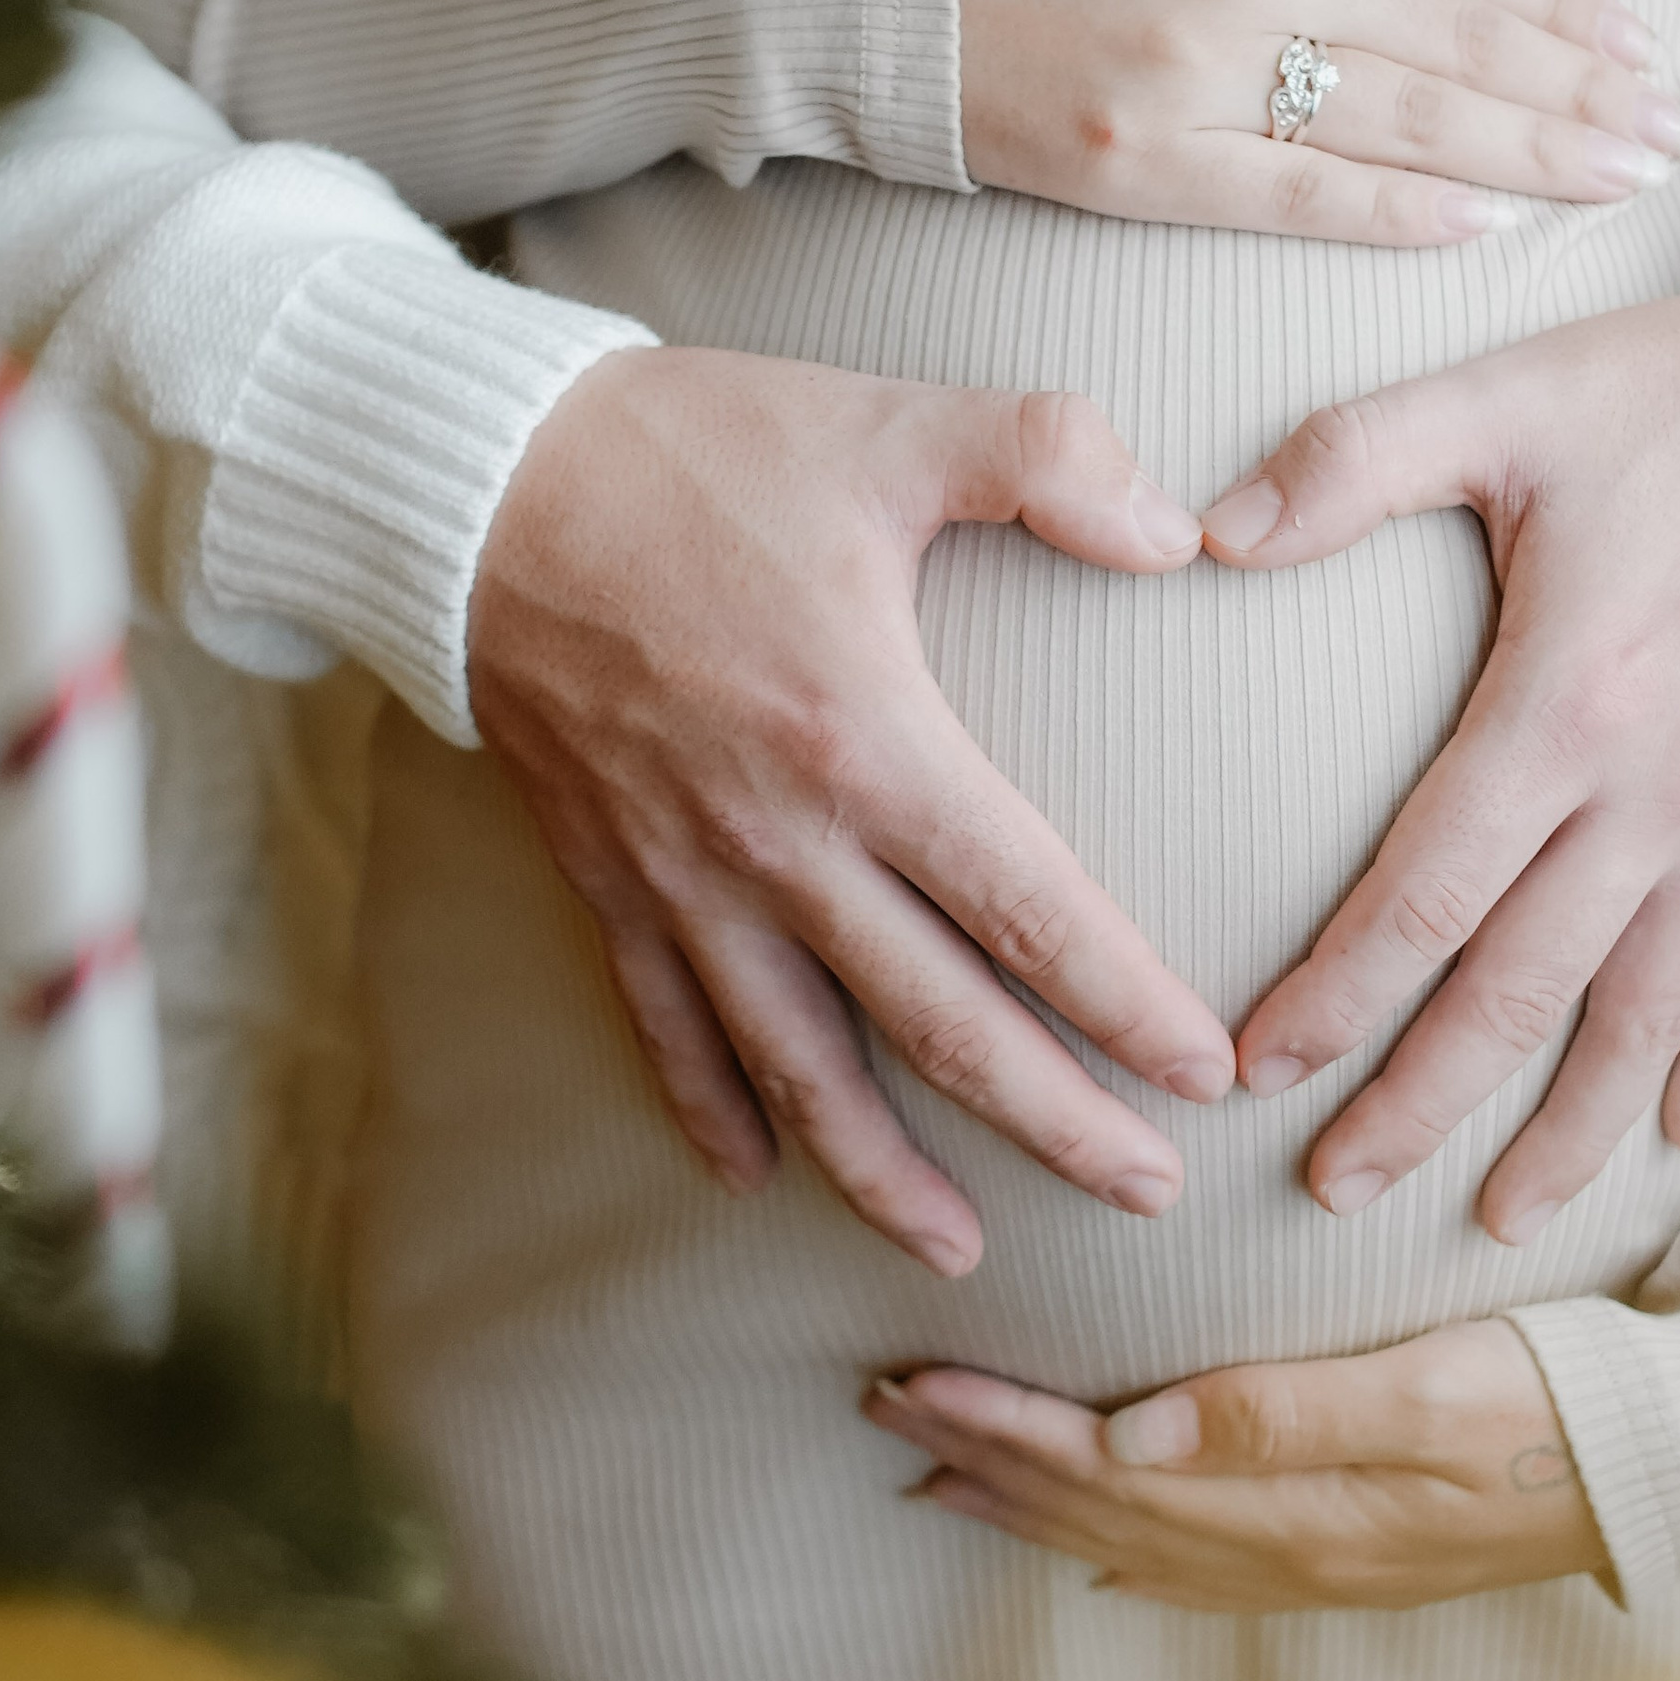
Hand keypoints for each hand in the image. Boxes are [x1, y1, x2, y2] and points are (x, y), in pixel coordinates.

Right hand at [469, 347, 1235, 1276]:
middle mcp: (779, 845)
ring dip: (883, 1172)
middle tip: (1148, 1195)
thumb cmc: (691, 452)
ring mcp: (685, 881)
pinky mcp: (607, 882)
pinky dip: (708, 1109)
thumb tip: (1178, 533)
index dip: (1126, 1004)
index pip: (1029, 910)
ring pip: (800, 1067)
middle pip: (941, 1026)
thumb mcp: (885, 426)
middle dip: (1055, 1125)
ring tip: (960, 1254)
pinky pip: (664, 1027)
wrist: (471, 488)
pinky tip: (749, 1178)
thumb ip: (1047, 457)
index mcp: (867, 744)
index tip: (1208, 1075)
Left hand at [865, 1320, 1606, 1611]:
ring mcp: (1326, 1564)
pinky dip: (1123, 1552)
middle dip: (986, 1461)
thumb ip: (1283, 1413)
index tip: (910, 1382)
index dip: (1000, 1430)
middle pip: (1100, 1513)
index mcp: (1296, 1504)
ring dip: (1033, 1506)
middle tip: (883, 1410)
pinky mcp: (1360, 1556)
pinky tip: (1090, 1545)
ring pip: (1136, 1545)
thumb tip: (1131, 1438)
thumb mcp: (1436, 1389)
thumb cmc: (1567, 1395)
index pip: (1107, 1471)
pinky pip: (1203, 1570)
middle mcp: (1293, 1550)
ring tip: (940, 1475)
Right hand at [960, 0, 1679, 244]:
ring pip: (1411, 123)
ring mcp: (1201, 69)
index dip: (1562, 1)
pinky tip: (1487, 226)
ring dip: (1534, 156)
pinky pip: (1304, 196)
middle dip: (1585, 89)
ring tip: (1621, 176)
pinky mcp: (1143, 161)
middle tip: (1675, 126)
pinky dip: (1404, 215)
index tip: (1638, 42)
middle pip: (1465, 40)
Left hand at [1203, 271, 1679, 1237]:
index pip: (1426, 892)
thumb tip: (1210, 527)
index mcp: (1568, 702)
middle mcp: (1661, 790)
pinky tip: (1676, 1134)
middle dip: (1421, 1102)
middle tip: (1335, 1191)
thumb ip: (1353, 460)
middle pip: (1521, 990)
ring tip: (1498, 1215)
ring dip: (1569, 1126)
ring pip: (1645, 1013)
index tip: (1257, 1070)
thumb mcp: (1509, 394)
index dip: (1338, 993)